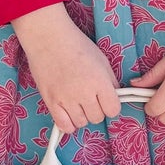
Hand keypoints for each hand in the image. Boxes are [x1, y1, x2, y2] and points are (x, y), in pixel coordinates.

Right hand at [13, 4, 121, 136]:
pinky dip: (68, 124)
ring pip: (81, 123)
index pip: (113, 110)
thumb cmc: (76, 45)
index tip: (106, 100)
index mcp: (100, 82)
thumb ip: (110, 81)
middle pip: (97, 118)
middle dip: (96, 110)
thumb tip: (115, 97)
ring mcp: (66, 99)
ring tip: (77, 102)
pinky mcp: (51, 102)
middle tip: (89, 98)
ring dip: (81, 115)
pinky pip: (64, 126)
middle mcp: (84, 93)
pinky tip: (68, 114)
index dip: (111, 106)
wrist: (49, 38)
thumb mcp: (101, 60)